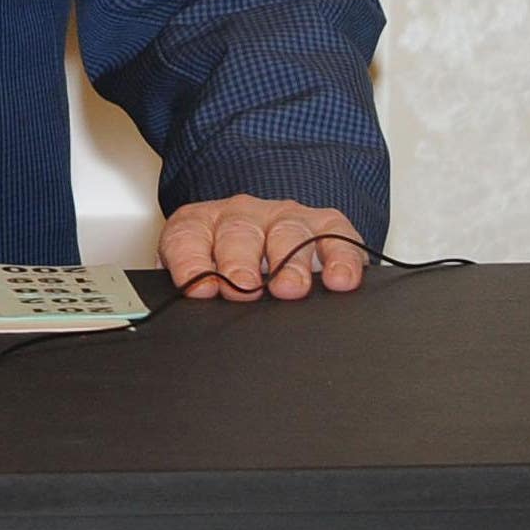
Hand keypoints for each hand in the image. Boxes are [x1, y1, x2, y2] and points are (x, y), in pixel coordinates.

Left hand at [161, 194, 365, 300]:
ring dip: (289, 263)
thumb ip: (193, 288)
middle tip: (244, 288)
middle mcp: (242, 215)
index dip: (192, 262)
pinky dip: (341, 258)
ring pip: (287, 233)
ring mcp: (284, 217)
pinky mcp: (325, 224)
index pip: (187, 237)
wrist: (262, 235)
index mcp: (201, 224)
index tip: (201, 290)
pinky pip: (336, 236)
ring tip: (290, 289)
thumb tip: (191, 315)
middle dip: (240, 261)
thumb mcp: (199, 273)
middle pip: (238, 233)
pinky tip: (340, 280)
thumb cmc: (227, 265)